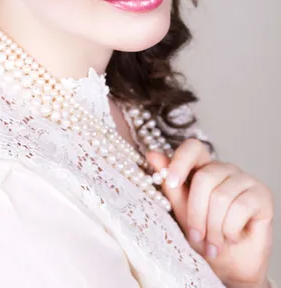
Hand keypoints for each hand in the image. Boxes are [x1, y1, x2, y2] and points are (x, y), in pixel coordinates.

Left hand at [146, 139, 273, 286]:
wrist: (229, 267)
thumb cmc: (203, 238)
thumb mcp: (181, 211)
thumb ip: (170, 184)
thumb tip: (153, 155)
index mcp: (203, 168)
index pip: (193, 148)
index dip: (181, 161)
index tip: (172, 183)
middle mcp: (225, 169)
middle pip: (204, 177)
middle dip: (196, 213)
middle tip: (196, 236)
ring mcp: (245, 180)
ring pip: (221, 196)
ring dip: (213, 228)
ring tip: (213, 243)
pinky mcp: (262, 195)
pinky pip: (240, 207)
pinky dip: (230, 230)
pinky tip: (232, 237)